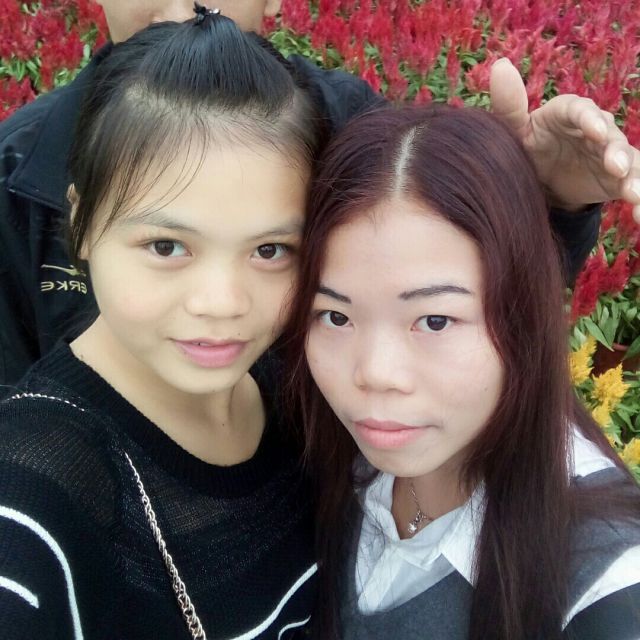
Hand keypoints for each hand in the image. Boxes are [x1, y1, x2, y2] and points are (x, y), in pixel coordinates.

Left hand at [490, 58, 639, 222]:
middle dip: (616, 151)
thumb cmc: (526, 145)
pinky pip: (634, 185)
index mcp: (568, 113)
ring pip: (629, 161)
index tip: (594, 131)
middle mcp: (594, 129)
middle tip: (616, 167)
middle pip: (610, 136)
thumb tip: (499, 66)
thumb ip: (508, 105)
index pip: (580, 110)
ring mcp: (609, 153)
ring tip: (635, 194)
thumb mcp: (513, 130)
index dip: (589, 118)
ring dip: (635, 176)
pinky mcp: (617, 178)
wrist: (537, 177)